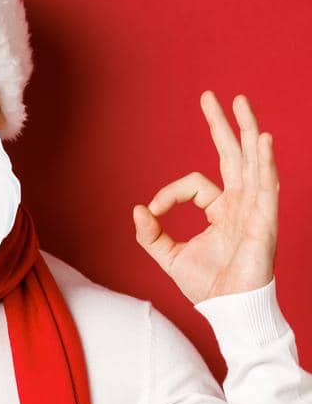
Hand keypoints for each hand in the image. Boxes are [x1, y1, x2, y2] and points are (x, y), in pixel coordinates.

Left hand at [132, 91, 278, 303]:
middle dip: (223, 125)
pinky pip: (266, 185)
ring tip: (241, 103)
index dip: (169, 193)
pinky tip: (262, 140)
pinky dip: (265, 161)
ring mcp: (254, 209)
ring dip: (247, 131)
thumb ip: (150, 234)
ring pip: (252, 161)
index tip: (153, 210)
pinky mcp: (264, 220)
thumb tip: (136, 209)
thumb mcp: (168, 256)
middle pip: (233, 155)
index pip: (194, 184)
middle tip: (213, 96)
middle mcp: (240, 203)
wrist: (228, 307)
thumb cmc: (207, 285)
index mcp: (221, 210)